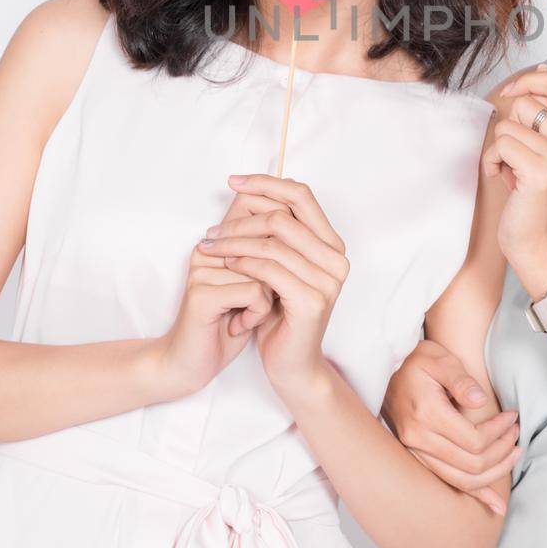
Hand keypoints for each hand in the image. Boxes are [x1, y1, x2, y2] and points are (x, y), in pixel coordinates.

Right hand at [150, 247, 274, 402]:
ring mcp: (201, 271)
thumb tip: (300, 239)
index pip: (265, 234)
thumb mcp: (254, 286)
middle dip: (271, 287)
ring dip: (264, 304)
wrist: (193, 365)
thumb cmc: (227, 326)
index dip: (276, 267)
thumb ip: (267, 261)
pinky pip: (254, 293)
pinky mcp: (202, 294)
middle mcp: (206, 250)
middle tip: (253, 309)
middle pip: (267, 254)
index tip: (260, 293)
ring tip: (243, 318)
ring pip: (264, 274)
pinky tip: (238, 326)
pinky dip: (256, 314)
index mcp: (217, 242)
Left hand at [197, 174, 348, 403]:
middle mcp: (336, 258)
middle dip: (241, 218)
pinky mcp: (312, 301)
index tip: (233, 181)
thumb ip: (275, 234)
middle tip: (212, 230)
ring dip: (234, 241)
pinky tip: (226, 265)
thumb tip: (249, 189)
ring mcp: (328, 280)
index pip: (301, 195)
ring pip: (272, 242)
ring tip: (210, 248)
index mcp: (332, 244)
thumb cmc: (281, 315)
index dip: (266, 183)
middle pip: (283, 215)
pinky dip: (243, 262)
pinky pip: (270, 269)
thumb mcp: (278, 267)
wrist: (292, 365)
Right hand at [381, 339, 520, 514]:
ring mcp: (414, 451)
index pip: (474, 440)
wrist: (386, 367)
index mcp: (426, 414)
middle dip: (501, 452)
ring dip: (493, 474)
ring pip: (460, 480)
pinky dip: (472, 493)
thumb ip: (461, 380)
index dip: (499, 432)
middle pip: (471, 464)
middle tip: (515, 434)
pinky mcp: (415, 456)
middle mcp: (417, 439)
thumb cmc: (416, 359)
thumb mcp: (440, 359)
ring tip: (512, 457)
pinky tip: (492, 503)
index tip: (512, 417)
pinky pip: (446, 481)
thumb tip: (481, 401)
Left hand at [486, 66, 546, 292]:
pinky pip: (500, 145)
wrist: (544, 248)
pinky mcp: (542, 173)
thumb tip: (541, 71)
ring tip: (512, 172)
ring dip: (499, 149)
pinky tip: (505, 181)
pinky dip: (493, 162)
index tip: (511, 94)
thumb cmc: (540, 202)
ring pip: (508, 125)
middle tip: (517, 157)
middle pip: (526, 103)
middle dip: (509, 127)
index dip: (529, 81)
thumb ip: (546, 116)